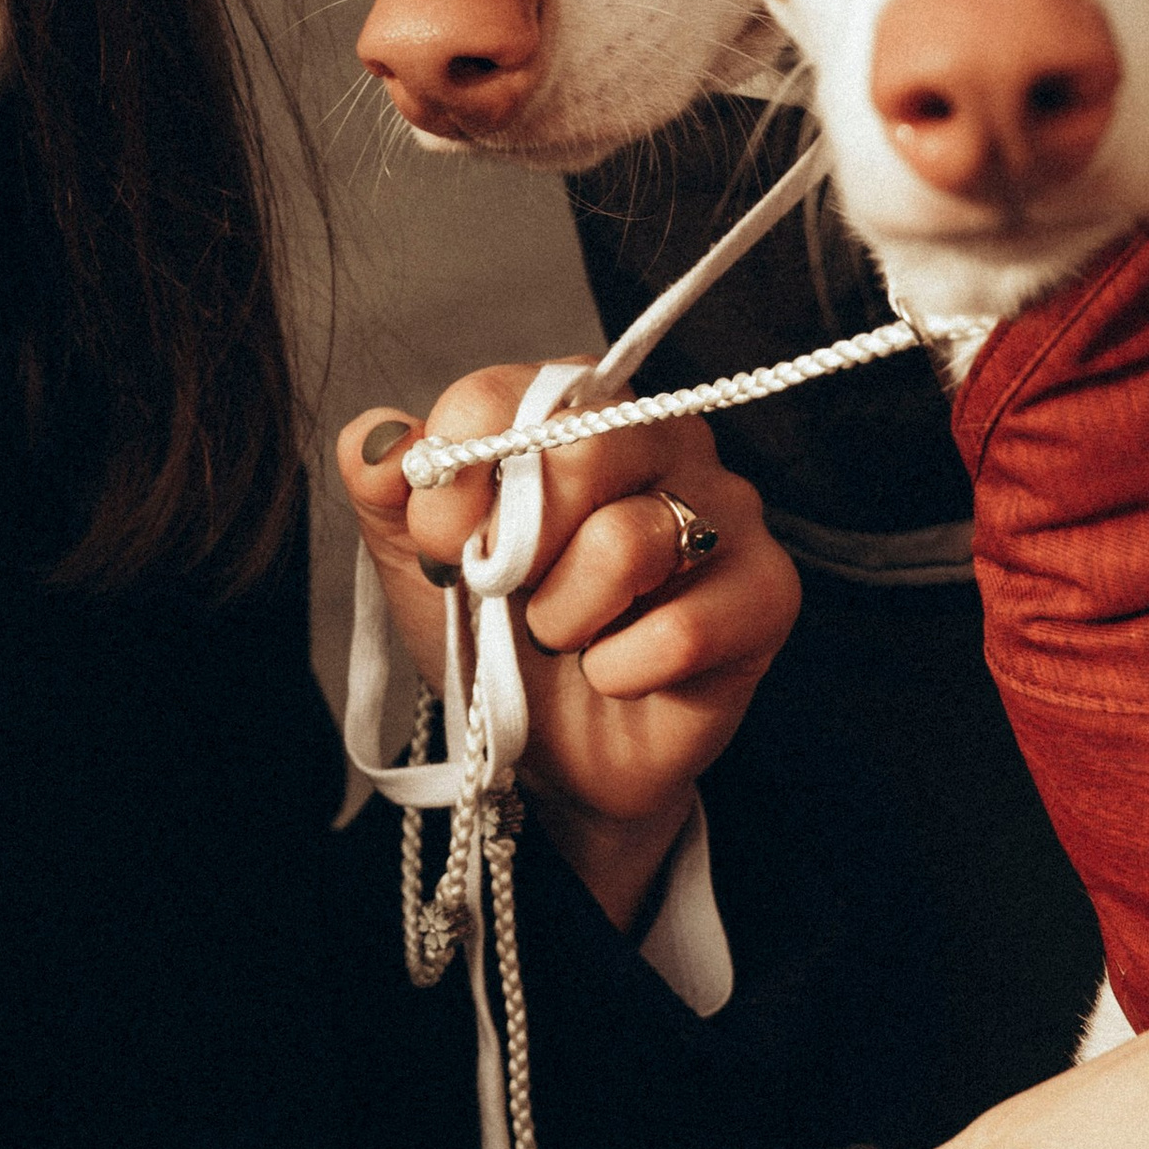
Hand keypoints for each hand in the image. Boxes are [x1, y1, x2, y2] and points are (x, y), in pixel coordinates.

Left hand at [338, 366, 798, 928]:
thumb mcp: (417, 558)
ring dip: (564, 617)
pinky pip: (682, 629)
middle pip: (582, 450)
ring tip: (566, 634)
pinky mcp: (768, 591)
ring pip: (629, 541)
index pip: (504, 395)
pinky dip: (619, 670)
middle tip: (506, 593)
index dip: (453, 477)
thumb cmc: (495, 633)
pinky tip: (614, 674)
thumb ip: (385, 485)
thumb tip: (379, 444)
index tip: (442, 539)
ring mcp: (727, 508)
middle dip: (515, 549)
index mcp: (574, 406)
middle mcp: (662, 434)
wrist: (549, 753)